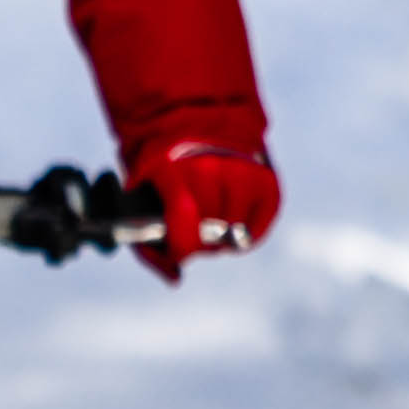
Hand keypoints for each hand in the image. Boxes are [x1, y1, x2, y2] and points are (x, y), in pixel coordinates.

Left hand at [137, 131, 278, 274]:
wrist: (196, 131)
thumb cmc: (164, 179)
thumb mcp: (142, 204)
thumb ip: (150, 248)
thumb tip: (177, 277)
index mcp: (171, 167)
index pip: (184, 215)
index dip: (182, 246)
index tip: (180, 253)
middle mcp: (210, 165)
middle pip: (210, 229)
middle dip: (200, 242)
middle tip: (194, 231)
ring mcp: (242, 170)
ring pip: (235, 232)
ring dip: (223, 238)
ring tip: (212, 223)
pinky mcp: (266, 180)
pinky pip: (259, 229)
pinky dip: (246, 235)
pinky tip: (232, 221)